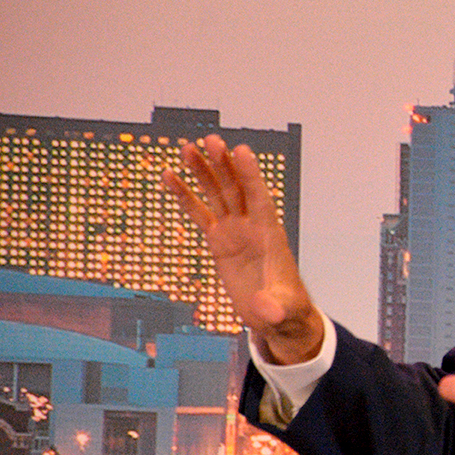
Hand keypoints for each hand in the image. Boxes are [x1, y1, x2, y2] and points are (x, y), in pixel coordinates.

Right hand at [162, 134, 323, 363]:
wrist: (276, 313)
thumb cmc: (284, 307)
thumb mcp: (281, 310)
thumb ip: (274, 307)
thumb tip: (264, 311)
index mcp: (270, 234)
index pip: (260, 198)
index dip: (251, 175)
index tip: (242, 151)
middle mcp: (251, 226)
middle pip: (236, 189)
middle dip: (224, 165)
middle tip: (211, 140)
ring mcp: (234, 230)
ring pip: (217, 194)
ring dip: (204, 171)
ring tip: (188, 148)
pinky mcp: (219, 240)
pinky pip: (199, 213)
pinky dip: (184, 195)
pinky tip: (170, 176)